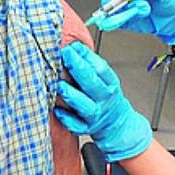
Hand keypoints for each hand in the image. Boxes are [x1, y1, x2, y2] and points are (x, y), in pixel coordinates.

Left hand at [57, 43, 151, 160]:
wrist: (117, 123)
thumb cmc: (105, 97)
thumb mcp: (104, 79)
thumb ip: (90, 64)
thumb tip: (73, 47)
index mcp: (110, 84)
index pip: (100, 68)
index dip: (86, 56)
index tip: (72, 47)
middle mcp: (104, 99)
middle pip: (92, 83)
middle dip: (77, 67)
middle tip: (65, 56)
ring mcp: (95, 114)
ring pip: (84, 105)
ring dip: (71, 94)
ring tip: (59, 84)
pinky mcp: (86, 128)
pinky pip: (76, 125)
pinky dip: (66, 118)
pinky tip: (57, 110)